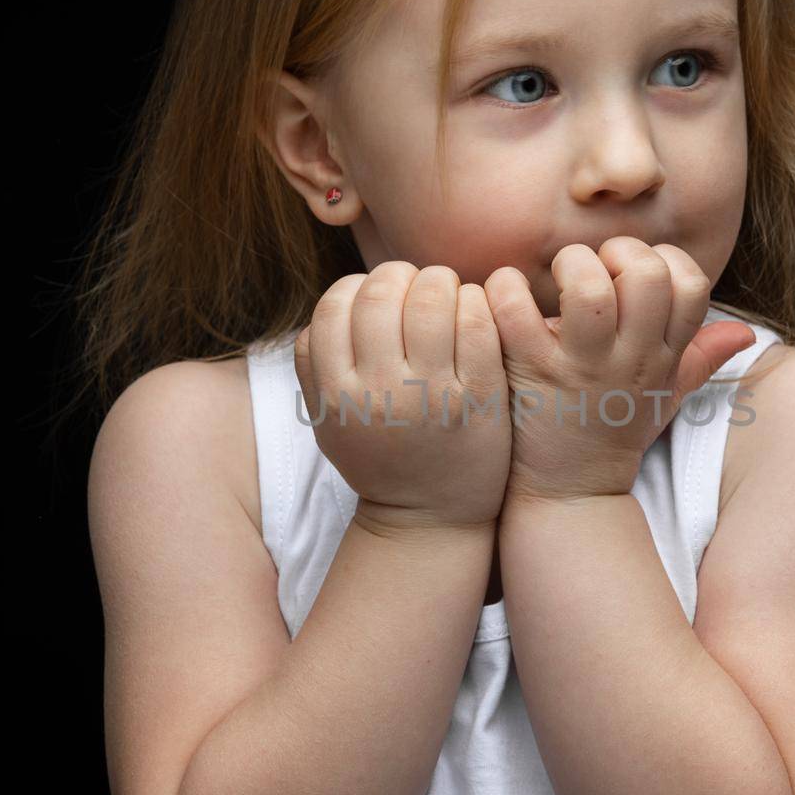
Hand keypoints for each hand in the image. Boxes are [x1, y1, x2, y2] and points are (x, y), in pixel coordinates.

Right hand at [294, 262, 512, 531]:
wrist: (432, 518)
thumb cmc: (380, 458)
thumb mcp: (328, 422)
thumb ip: (314, 367)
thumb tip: (331, 304)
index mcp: (338, 395)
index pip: (334, 305)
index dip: (356, 286)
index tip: (376, 297)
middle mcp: (380, 393)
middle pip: (380, 291)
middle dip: (400, 275)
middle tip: (416, 287)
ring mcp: (431, 394)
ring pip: (431, 296)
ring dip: (440, 282)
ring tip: (446, 295)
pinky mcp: (479, 396)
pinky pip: (476, 322)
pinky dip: (474, 303)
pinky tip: (472, 313)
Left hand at [483, 237, 756, 503]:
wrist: (568, 494)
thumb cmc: (613, 430)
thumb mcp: (665, 395)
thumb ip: (700, 359)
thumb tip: (746, 333)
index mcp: (661, 355)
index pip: (691, 285)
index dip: (665, 260)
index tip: (635, 272)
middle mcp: (628, 359)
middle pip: (646, 275)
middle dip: (618, 251)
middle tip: (595, 269)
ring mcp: (580, 368)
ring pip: (587, 290)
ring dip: (570, 266)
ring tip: (559, 280)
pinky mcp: (531, 374)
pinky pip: (515, 311)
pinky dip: (505, 288)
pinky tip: (507, 293)